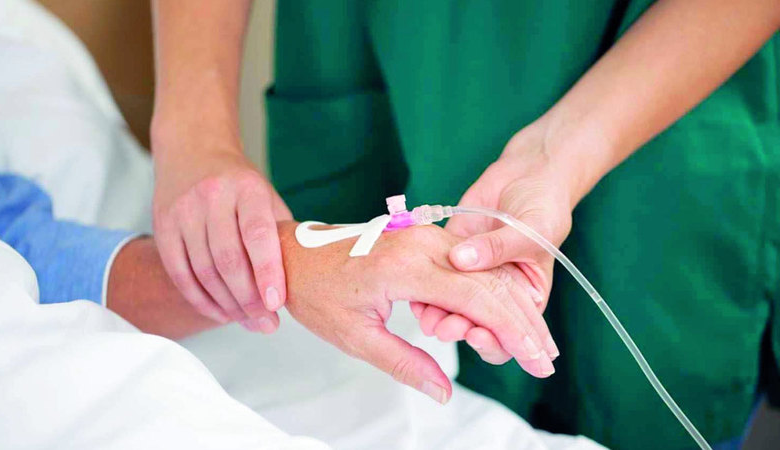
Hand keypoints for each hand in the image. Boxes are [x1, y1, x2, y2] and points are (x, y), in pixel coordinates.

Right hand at [151, 133, 290, 332]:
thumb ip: (280, 234)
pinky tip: (221, 313)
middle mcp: (212, 197)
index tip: (277, 303)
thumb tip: (302, 281)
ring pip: (203, 271)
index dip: (268, 271)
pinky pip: (180, 273)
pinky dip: (201, 300)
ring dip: (227, 305)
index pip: (258, 234)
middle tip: (267, 324)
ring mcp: (183, 211)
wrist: (192, 150)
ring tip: (249, 322)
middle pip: (228, 259)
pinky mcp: (162, 226)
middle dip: (249, 299)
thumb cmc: (240, 184)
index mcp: (247, 188)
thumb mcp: (267, 197)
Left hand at [279, 221, 557, 404]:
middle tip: (545, 359)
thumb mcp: (356, 337)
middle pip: (490, 283)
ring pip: (484, 271)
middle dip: (523, 323)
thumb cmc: (317, 294)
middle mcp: (422, 244)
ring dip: (512, 306)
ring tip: (535, 342)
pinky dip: (490, 291)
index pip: (477, 300)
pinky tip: (505, 315)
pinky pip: (466, 265)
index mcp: (406, 267)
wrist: (293, 254)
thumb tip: (444, 393)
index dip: (512, 333)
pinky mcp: (422, 236)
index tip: (536, 362)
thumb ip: (405, 363)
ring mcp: (424, 235)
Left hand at [412, 121, 573, 364]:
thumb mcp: (533, 230)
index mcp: (524, 296)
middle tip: (445, 327)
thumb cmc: (543, 205)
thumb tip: (460, 259)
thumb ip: (497, 247)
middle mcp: (495, 292)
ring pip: (453, 307)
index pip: (510, 334)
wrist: (528, 174)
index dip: (495, 343)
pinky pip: (434, 280)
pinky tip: (415, 295)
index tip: (477, 335)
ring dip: (439, 315)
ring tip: (428, 315)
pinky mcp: (450, 254)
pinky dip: (425, 291)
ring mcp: (471, 274)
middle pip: (478, 326)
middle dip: (460, 330)